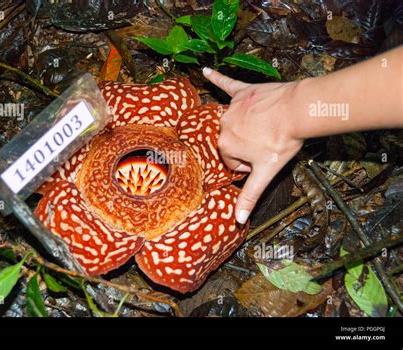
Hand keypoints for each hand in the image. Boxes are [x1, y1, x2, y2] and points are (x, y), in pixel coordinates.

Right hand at [202, 68, 303, 223]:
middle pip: (233, 142)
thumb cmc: (281, 142)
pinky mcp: (243, 92)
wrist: (298, 111)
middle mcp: (223, 124)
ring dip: (247, 126)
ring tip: (267, 126)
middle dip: (248, 146)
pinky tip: (206, 70)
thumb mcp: (265, 173)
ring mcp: (232, 107)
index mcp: (225, 144)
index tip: (265, 158)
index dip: (250, 163)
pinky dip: (217, 78)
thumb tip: (238, 219)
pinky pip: (226, 85)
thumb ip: (249, 196)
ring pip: (235, 122)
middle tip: (268, 143)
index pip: (234, 161)